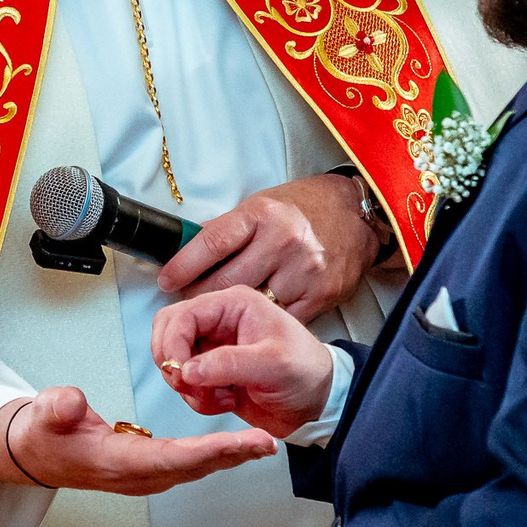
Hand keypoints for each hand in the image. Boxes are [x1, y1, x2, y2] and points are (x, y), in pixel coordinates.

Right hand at [0, 385, 274, 493]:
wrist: (33, 454)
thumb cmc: (40, 433)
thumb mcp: (40, 414)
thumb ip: (56, 408)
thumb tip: (72, 403)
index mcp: (116, 463)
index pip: (169, 458)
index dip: (207, 452)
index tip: (240, 444)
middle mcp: (136, 476)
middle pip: (192, 468)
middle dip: (232, 457)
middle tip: (268, 444)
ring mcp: (144, 477)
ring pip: (195, 469)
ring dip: (229, 458)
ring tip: (263, 445)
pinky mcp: (147, 470)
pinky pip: (188, 465)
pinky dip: (215, 456)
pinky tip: (235, 446)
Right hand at [150, 287, 338, 437]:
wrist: (318, 405)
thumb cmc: (308, 373)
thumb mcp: (274, 364)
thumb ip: (229, 363)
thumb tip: (188, 369)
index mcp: (235, 305)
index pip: (183, 314)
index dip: (173, 343)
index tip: (181, 371)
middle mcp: (220, 323)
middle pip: (168, 332)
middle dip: (172, 363)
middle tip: (187, 384)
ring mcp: (214, 349)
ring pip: (173, 360)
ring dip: (186, 386)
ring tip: (215, 396)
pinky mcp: (212, 373)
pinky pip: (185, 384)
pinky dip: (196, 399)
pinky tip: (223, 401)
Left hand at [158, 173, 383, 321]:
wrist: (359, 216)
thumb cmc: (305, 207)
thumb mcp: (263, 204)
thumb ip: (229, 229)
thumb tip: (187, 248)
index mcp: (262, 214)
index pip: (211, 243)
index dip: (183, 266)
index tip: (166, 281)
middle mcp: (282, 241)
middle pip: (227, 281)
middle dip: (201, 296)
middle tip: (187, 304)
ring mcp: (303, 271)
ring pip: (251, 304)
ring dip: (229, 314)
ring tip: (216, 317)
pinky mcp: (320, 295)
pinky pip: (280, 317)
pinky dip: (262, 322)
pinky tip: (250, 323)